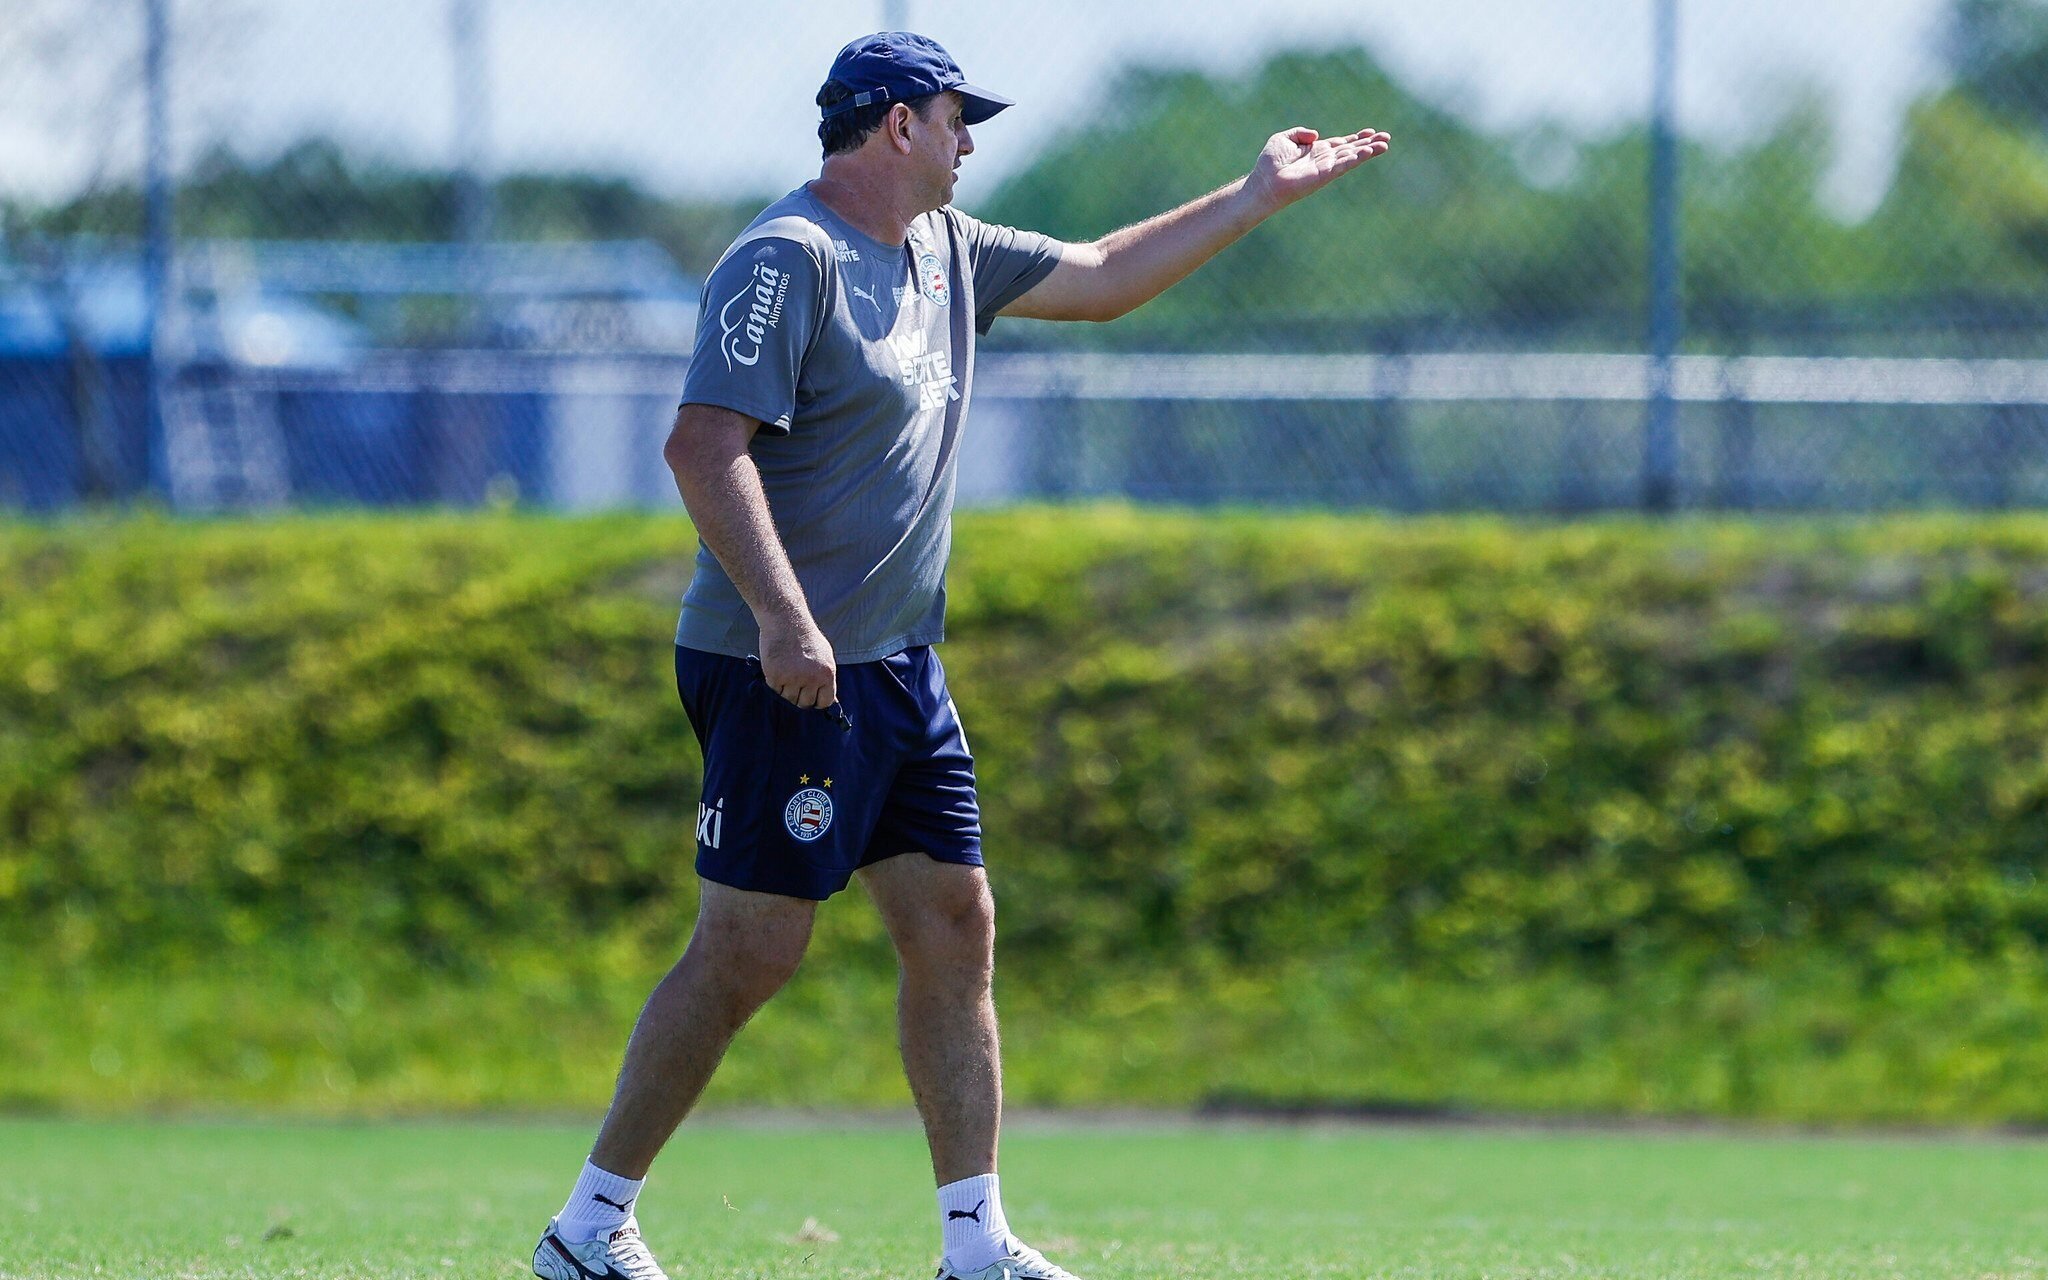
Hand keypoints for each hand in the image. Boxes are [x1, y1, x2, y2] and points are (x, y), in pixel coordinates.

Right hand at [758, 615, 836, 709]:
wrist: (786, 620)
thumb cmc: (806, 637)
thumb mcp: (825, 656)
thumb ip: (826, 678)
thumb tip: (830, 699)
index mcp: (827, 674)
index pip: (824, 702)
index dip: (817, 701)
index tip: (811, 696)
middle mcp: (811, 679)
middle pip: (805, 703)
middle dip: (800, 696)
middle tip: (795, 682)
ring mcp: (792, 679)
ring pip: (789, 698)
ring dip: (787, 690)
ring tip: (787, 671)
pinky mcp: (775, 676)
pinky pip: (775, 690)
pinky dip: (775, 683)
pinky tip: (778, 667)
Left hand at [1246, 126, 1391, 214]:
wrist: (1264, 182)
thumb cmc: (1270, 163)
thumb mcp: (1284, 139)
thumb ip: (1300, 133)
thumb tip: (1317, 135)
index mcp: (1316, 151)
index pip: (1341, 143)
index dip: (1356, 138)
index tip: (1371, 132)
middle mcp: (1324, 160)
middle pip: (1351, 150)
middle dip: (1369, 144)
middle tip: (1387, 138)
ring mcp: (1326, 168)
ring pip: (1351, 157)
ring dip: (1369, 151)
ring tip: (1385, 145)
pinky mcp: (1324, 176)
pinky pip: (1343, 165)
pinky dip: (1356, 159)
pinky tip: (1367, 152)